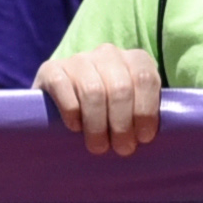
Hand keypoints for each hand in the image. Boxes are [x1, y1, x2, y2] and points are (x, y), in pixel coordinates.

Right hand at [37, 47, 164, 158]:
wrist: (64, 100)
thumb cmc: (110, 112)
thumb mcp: (134, 107)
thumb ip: (146, 114)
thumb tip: (150, 138)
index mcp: (135, 59)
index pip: (145, 79)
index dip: (146, 112)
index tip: (143, 138)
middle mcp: (108, 53)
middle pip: (120, 88)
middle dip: (122, 125)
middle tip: (121, 149)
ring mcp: (79, 59)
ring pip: (93, 92)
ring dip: (98, 125)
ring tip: (99, 146)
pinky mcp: (52, 69)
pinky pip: (64, 89)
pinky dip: (72, 113)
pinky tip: (75, 128)